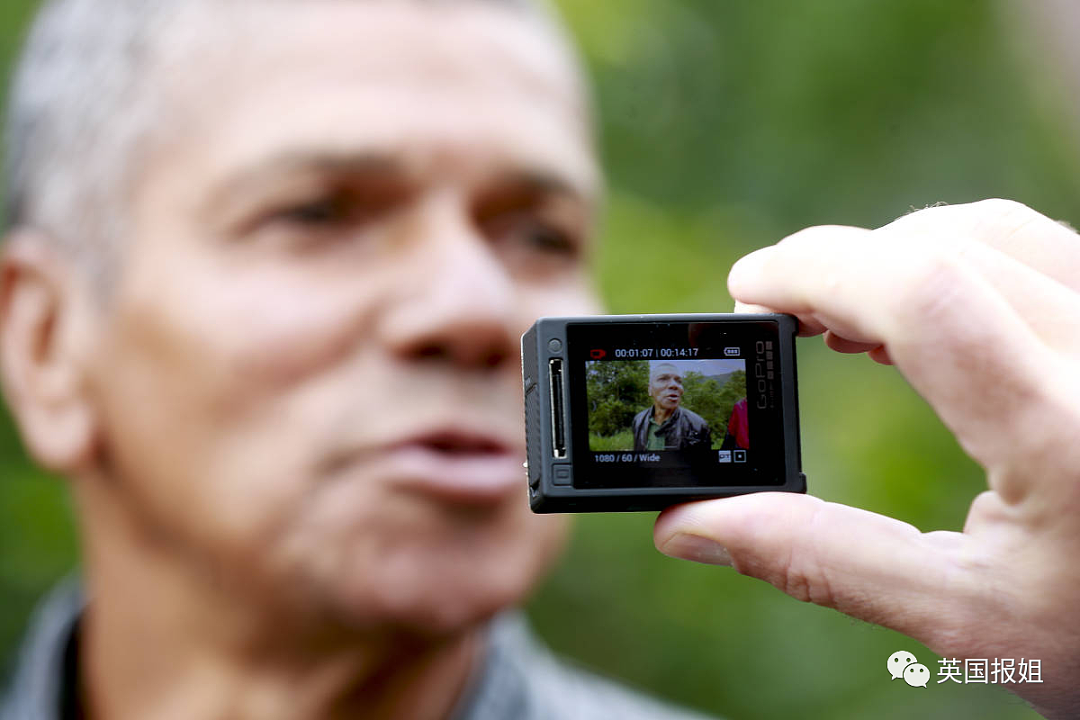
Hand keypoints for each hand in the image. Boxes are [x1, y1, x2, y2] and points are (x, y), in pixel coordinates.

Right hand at [653, 199, 1079, 717]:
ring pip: (997, 232)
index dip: (816, 269)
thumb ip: (819, 559)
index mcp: (1066, 437)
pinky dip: (959, 261)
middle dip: (843, 264)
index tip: (748, 286)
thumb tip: (690, 526)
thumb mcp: (961, 620)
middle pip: (948, 245)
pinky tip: (926, 318)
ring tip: (843, 319)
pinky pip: (1039, 249)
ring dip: (899, 255)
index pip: (923, 294)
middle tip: (783, 316)